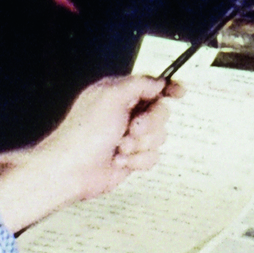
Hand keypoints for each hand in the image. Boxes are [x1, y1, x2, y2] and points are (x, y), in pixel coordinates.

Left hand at [0, 75, 178, 232]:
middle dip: (150, 122)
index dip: (167, 88)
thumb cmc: (86, 132)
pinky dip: (137, 160)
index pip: (150, 86)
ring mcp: (129, 137)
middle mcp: (124, 114)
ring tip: (120, 147)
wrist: (73, 169)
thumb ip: (139, 83)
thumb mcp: (112, 96)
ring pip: (159, 136)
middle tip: (133, 128)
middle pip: (160, 112)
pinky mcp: (132, 158)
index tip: (180, 93)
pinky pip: (152, 157)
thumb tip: (158, 82)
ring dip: (141, 144)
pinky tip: (119, 160)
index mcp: (117, 94)